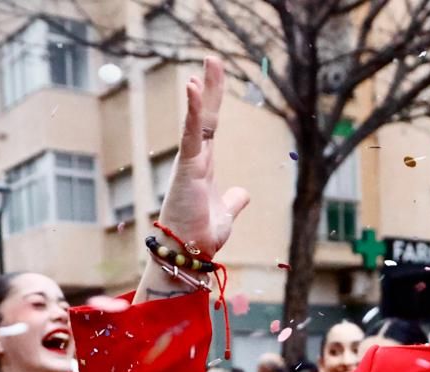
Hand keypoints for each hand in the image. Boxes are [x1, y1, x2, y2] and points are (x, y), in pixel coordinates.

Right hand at [156, 57, 250, 260]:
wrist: (190, 254)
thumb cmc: (201, 235)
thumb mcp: (225, 214)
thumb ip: (233, 201)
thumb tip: (242, 194)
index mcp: (204, 165)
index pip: (209, 126)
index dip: (211, 102)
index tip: (210, 79)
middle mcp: (195, 159)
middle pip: (205, 116)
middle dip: (210, 87)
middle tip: (212, 59)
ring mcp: (190, 162)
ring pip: (198, 120)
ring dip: (202, 92)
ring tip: (205, 65)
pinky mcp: (187, 168)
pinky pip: (191, 134)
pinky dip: (193, 111)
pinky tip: (193, 88)